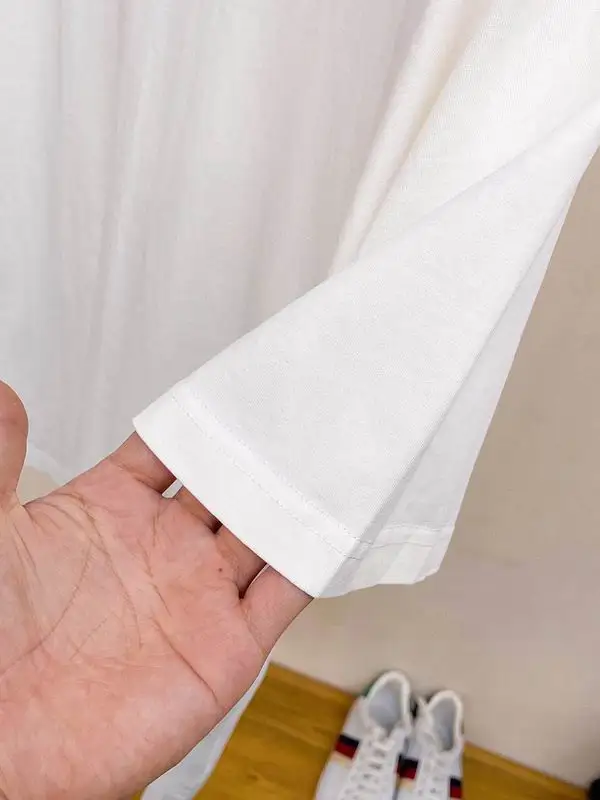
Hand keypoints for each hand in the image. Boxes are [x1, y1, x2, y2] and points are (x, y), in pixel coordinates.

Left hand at [0, 382, 309, 799]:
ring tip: (331, 456)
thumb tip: (2, 393)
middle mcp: (162, 549)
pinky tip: (334, 525)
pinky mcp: (228, 647)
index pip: (173, 448)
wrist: (1, 750)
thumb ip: (2, 458)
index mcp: (110, 510)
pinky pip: (286, 593)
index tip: (239, 386)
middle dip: (264, 451)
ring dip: (296, 497)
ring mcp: (198, 596)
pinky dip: (315, 559)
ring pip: (266, 530)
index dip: (205, 418)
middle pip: (231, 484)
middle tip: (299, 411)